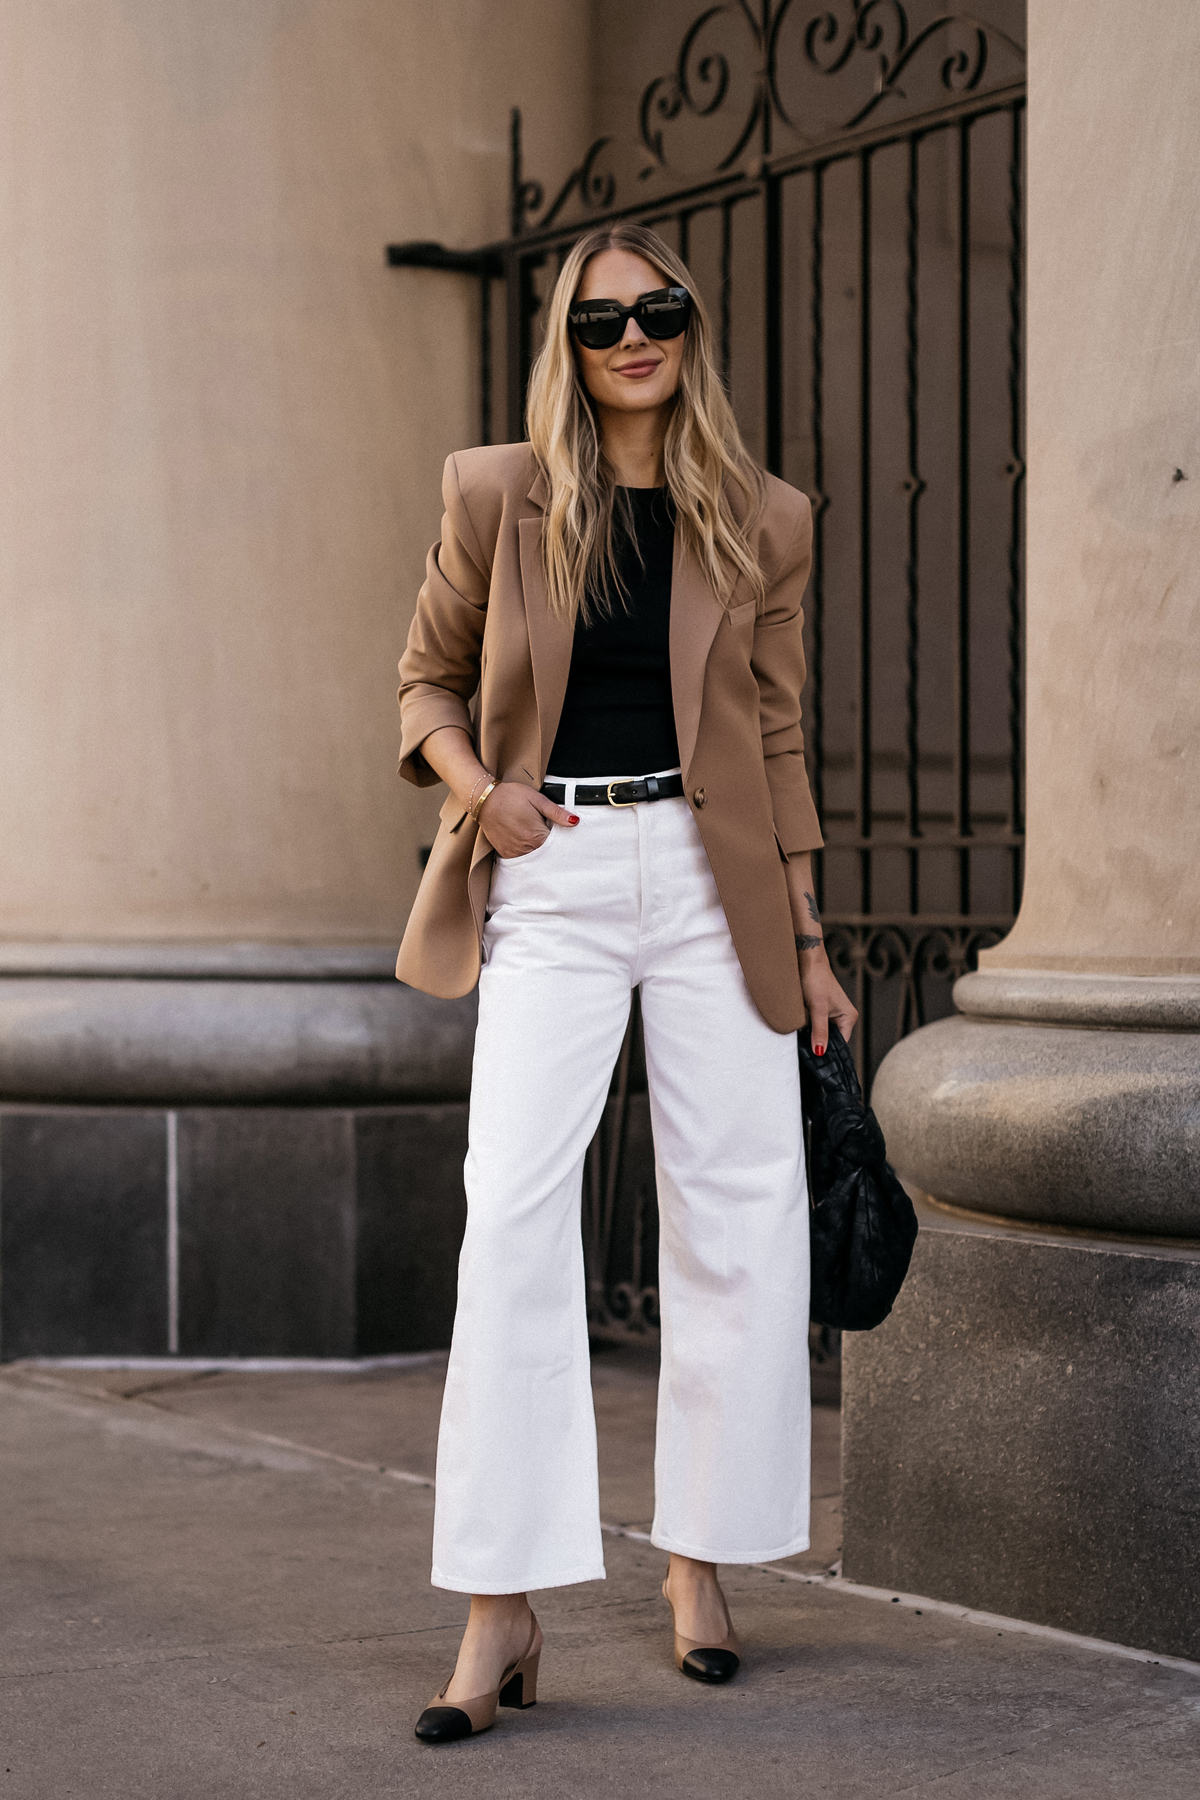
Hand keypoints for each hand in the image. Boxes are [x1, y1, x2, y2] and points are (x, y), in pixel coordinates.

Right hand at [477, 782, 577, 858]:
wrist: (485, 799)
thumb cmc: (511, 796)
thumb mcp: (537, 800)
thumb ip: (557, 813)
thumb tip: (575, 821)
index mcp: (537, 837)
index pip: (558, 848)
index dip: (563, 843)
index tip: (565, 837)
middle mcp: (526, 849)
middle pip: (547, 856)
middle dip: (552, 850)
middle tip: (551, 837)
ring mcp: (514, 853)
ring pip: (534, 860)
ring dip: (539, 853)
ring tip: (537, 839)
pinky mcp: (505, 853)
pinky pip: (521, 859)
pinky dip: (527, 854)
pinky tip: (527, 844)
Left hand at [797, 941, 857, 1056]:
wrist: (806, 960)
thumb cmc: (815, 979)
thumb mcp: (817, 1008)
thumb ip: (820, 1030)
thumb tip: (820, 1052)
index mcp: (848, 1017)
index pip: (841, 1044)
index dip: (828, 1053)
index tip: (816, 1062)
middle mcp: (843, 1017)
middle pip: (831, 1040)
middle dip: (819, 1045)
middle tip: (806, 1055)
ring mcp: (831, 1014)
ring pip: (822, 1033)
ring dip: (813, 1037)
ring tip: (802, 1043)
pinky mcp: (821, 1010)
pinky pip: (816, 1026)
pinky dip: (809, 1029)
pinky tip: (800, 1032)